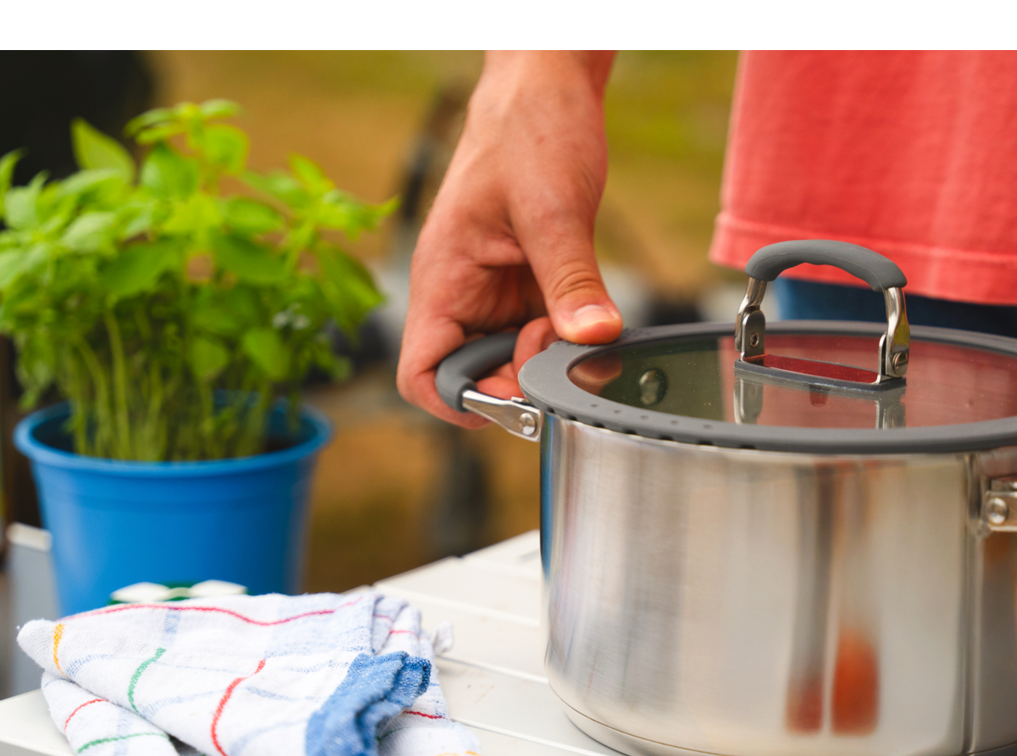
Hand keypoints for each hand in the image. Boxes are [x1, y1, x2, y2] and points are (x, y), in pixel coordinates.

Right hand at [397, 51, 622, 427]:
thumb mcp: (553, 210)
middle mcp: (462, 295)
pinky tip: (587, 315)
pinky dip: (567, 336)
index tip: (517, 396)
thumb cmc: (527, 131)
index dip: (463, 403)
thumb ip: (571, 281)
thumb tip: (593, 338)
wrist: (546, 90)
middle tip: (561, 350)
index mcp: (442, 280)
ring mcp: (494, 293)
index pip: (423, 374)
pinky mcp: (527, 285)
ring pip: (513, 359)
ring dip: (548, 358)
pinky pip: (542, 332)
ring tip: (576, 324)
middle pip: (474, 377)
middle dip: (520, 379)